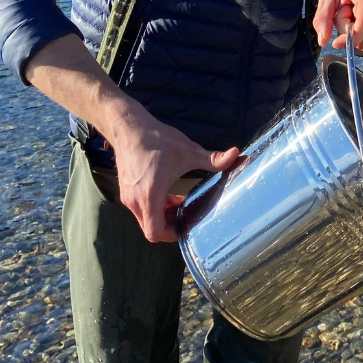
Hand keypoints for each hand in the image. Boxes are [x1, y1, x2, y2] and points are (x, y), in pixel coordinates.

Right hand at [105, 103, 238, 242]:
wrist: (128, 127)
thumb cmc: (157, 139)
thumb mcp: (188, 150)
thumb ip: (213, 158)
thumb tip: (237, 154)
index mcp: (150, 195)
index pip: (155, 232)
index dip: (172, 235)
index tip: (187, 226)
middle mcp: (135, 200)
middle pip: (151, 229)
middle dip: (170, 226)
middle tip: (187, 216)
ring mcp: (128, 196)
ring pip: (146, 219)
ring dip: (162, 216)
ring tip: (180, 205)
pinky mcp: (126, 190)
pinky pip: (141, 208)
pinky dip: (154, 207)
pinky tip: (168, 195)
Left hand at [312, 0, 362, 51]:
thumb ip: (322, 18)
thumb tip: (322, 41)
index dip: (350, 37)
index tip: (335, 43)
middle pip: (361, 33)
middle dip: (346, 28)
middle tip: (344, 11)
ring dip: (353, 31)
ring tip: (353, 13)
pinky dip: (360, 35)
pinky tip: (360, 19)